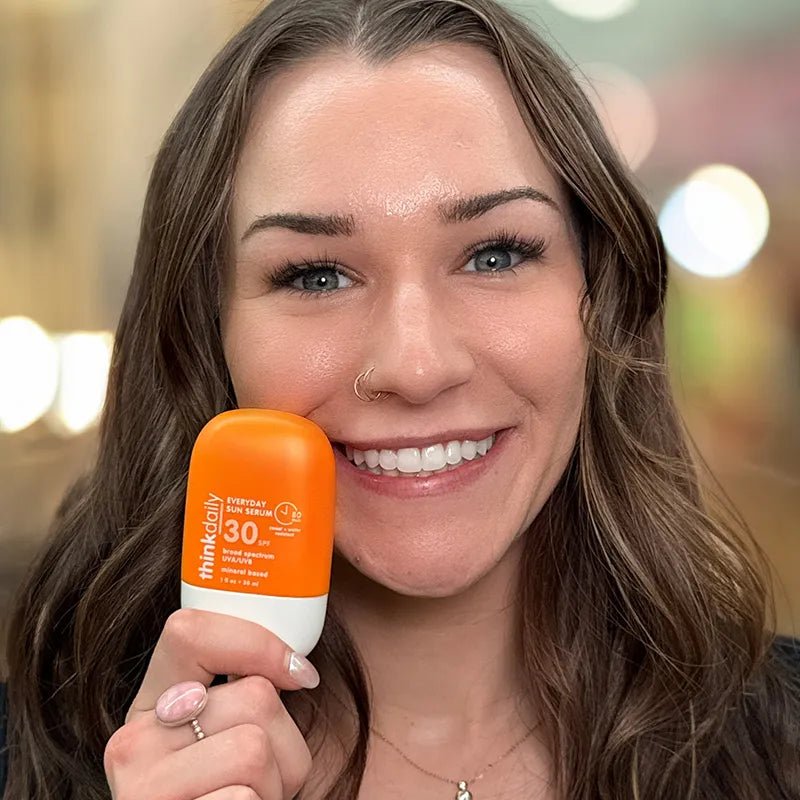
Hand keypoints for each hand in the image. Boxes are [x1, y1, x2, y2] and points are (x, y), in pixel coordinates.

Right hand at [103, 608, 319, 799]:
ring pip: (256, 749)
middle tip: (264, 776)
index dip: (258, 644)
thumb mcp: (229, 733)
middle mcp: (133, 741)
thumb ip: (240, 693)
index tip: (299, 676)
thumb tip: (300, 669)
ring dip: (280, 783)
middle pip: (254, 698)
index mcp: (154, 703)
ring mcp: (141, 790)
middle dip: (287, 742)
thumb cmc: (238, 792)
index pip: (190, 631)